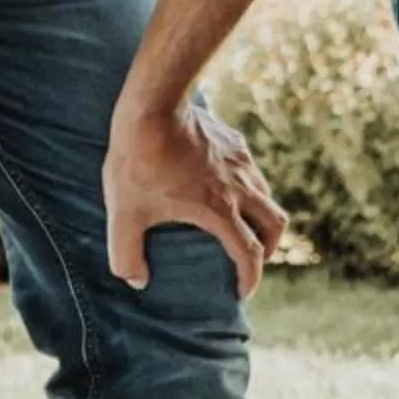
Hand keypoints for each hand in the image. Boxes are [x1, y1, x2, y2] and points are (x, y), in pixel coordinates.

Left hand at [104, 101, 288, 296]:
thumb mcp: (123, 215)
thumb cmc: (137, 162)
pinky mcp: (235, 142)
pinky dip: (247, 189)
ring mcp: (240, 162)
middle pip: (274, 223)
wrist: (154, 107)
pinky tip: (224, 186)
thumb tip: (136, 280)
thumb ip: (127, 256)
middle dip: (269, 247)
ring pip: (266, 196)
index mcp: (219, 210)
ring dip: (260, 217)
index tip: (242, 292)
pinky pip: (251, 172)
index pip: (248, 252)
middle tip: (253, 259)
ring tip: (240, 225)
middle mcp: (240, 188)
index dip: (250, 278)